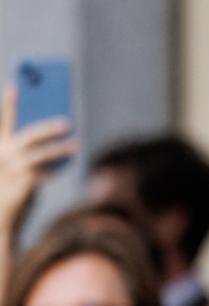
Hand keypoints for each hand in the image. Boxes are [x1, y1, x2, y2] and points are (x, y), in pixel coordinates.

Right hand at [0, 84, 78, 230]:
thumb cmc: (8, 192)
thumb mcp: (15, 169)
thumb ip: (28, 154)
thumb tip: (54, 141)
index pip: (4, 122)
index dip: (9, 104)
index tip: (15, 85)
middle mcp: (2, 156)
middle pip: (27, 135)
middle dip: (47, 127)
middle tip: (67, 121)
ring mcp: (10, 170)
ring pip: (38, 154)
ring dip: (59, 148)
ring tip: (76, 144)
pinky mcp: (20, 185)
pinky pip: (42, 173)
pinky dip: (55, 169)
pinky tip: (66, 167)